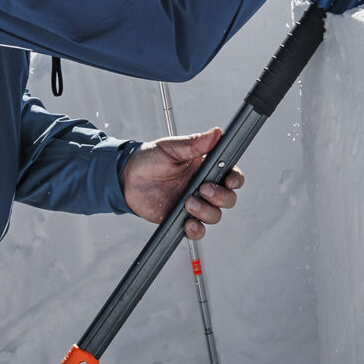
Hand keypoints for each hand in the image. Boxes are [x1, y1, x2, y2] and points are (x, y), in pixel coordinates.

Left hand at [121, 127, 243, 238]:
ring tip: (188, 202)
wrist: (127, 178)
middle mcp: (204, 187)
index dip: (236, 180)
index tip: (230, 180)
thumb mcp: (171, 148)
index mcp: (206, 168)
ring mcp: (194, 204)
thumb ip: (194, 143)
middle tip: (203, 188)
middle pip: (228, 199)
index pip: (231, 175)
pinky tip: (188, 223)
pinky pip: (197, 230)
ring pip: (215, 215)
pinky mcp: (182, 219)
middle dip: (221, 196)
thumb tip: (216, 133)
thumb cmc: (150, 159)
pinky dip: (197, 230)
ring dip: (206, 211)